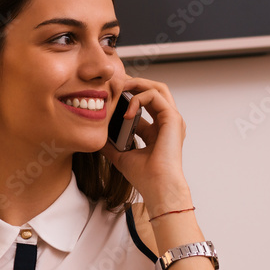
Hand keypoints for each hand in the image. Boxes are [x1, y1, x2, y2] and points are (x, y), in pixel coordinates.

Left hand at [101, 76, 192, 214]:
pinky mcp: (173, 119)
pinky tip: (126, 112)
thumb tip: (96, 139)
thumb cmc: (144, 176)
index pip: (145, 104)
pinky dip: (138, 98)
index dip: (128, 95)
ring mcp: (172, 119)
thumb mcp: (121, 156)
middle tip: (115, 81)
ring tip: (120, 86)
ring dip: (137, 83)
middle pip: (154, 90)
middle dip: (134, 82)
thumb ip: (111, 145)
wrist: (157, 187)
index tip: (111, 93)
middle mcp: (167, 122)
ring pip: (158, 88)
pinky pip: (155, 96)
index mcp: (157, 130)